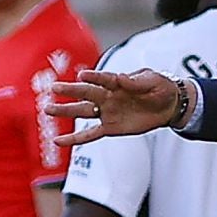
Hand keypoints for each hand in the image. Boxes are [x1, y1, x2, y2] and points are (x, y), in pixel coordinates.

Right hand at [45, 70, 182, 145]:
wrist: (168, 105)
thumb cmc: (160, 88)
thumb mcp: (153, 82)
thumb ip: (137, 82)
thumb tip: (121, 78)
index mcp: (118, 82)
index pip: (104, 79)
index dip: (94, 77)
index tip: (81, 76)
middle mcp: (108, 96)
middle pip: (87, 94)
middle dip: (71, 92)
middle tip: (54, 88)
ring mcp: (107, 112)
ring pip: (83, 112)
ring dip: (66, 111)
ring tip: (48, 109)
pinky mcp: (110, 128)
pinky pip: (90, 134)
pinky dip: (75, 138)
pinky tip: (59, 141)